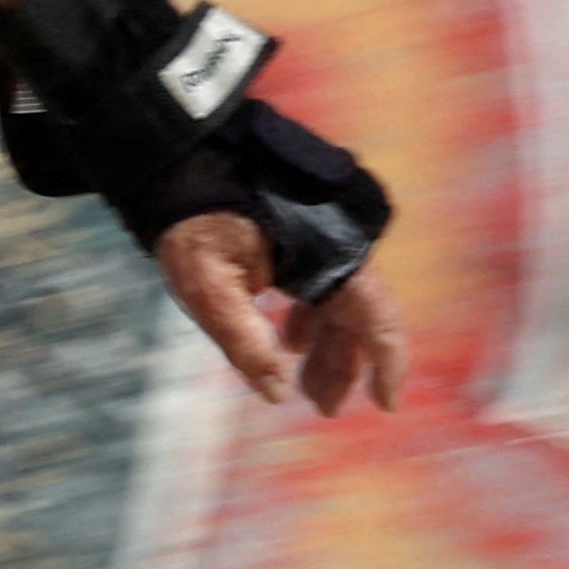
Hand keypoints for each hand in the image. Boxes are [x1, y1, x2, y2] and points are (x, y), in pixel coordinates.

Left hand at [155, 213, 405, 415]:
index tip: (387, 405)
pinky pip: (319, 286)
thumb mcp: (208, 287)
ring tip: (305, 388)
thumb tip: (277, 393)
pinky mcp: (300, 237)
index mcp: (329, 258)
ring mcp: (320, 241)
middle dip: (343, 366)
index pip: (378, 319)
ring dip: (325, 347)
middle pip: (357, 318)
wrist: (180, 161)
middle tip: (323, 408)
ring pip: (337, 304)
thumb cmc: (192, 220)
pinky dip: (310, 320)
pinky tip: (291, 344)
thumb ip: (245, 343)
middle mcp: (336, 248)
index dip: (387, 366)